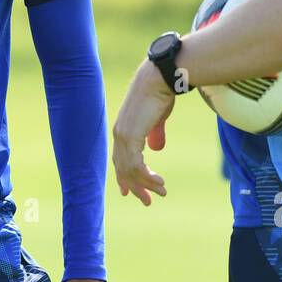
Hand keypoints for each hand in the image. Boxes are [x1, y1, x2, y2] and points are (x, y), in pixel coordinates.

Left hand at [111, 59, 175, 205]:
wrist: (159, 79)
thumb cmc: (160, 93)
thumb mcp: (157, 118)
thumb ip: (155, 133)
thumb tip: (157, 147)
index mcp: (123, 129)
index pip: (120, 159)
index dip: (124, 177)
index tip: (129, 192)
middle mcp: (119, 135)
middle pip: (122, 169)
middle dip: (135, 187)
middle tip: (147, 202)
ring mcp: (123, 137)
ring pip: (130, 171)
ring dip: (146, 185)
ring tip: (161, 192)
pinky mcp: (130, 137)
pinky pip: (136, 166)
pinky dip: (147, 178)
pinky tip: (159, 183)